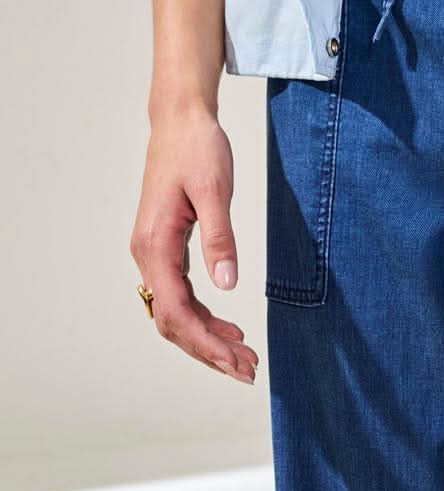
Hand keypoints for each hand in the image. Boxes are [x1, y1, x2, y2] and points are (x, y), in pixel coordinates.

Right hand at [129, 103, 258, 384]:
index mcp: (154, 246)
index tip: (238, 360)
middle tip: (248, 370)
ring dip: (207, 339)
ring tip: (243, 356)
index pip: (176, 311)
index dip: (206, 342)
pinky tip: (229, 328)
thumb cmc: (198, 149)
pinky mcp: (165, 247)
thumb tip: (228, 285)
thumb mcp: (214, 191)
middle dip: (209, 351)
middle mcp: (147, 255)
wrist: (181, 120)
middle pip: (173, 321)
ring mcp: (154, 253)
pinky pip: (180, 295)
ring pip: (176, 312)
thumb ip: (220, 239)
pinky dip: (204, 318)